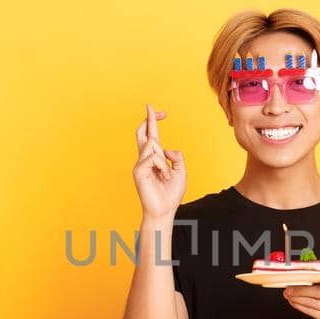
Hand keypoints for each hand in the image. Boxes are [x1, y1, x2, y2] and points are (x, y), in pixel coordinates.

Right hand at [133, 104, 185, 219]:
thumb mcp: (181, 171)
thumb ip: (177, 157)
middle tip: (151, 108)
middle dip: (149, 119)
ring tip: (166, 176)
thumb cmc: (171, 193)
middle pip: (142, 133)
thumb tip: (166, 149)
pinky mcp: (138, 171)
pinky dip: (161, 166)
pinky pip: (152, 158)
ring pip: (153, 147)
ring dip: (164, 162)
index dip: (153, 121)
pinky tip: (162, 176)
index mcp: (154, 158)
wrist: (164, 210)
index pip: (151, 135)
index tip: (159, 111)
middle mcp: (145, 158)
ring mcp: (140, 164)